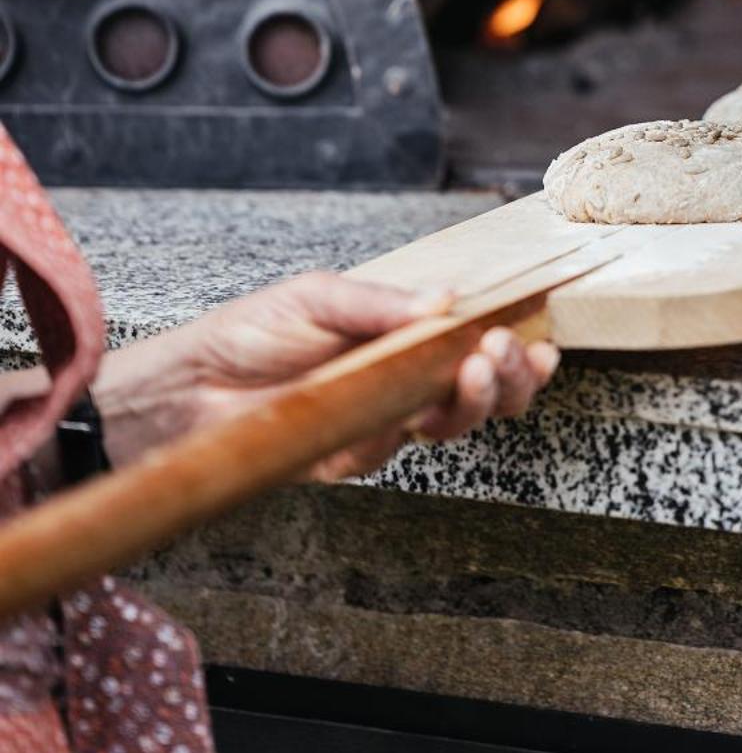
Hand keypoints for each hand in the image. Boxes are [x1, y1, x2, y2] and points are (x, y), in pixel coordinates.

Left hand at [94, 271, 559, 481]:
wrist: (189, 384)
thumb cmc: (251, 332)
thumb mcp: (320, 296)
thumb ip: (383, 304)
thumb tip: (449, 299)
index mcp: (402, 339)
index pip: (472, 347)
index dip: (515, 349)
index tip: (543, 334)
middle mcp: (401, 383)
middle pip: (481, 393)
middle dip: (511, 377)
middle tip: (508, 352)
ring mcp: (380, 422)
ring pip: (451, 424)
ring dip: (478, 399)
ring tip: (481, 368)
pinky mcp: (351, 456)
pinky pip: (394, 447)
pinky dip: (411, 423)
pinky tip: (414, 401)